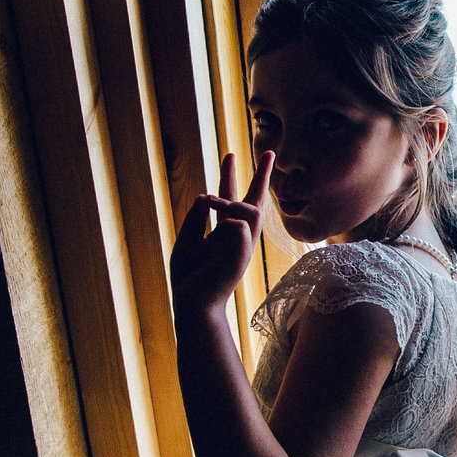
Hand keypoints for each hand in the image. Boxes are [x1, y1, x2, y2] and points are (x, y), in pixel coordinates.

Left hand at [169, 152, 273, 315]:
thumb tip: (206, 197)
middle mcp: (237, 236)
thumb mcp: (186, 240)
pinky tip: (216, 229)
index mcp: (223, 232)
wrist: (195, 305)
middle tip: (269, 151)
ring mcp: (243, 245)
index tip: (231, 155)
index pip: (229, 198)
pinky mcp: (244, 253)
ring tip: (212, 202)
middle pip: (254, 200)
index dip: (230, 175)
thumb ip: (195, 218)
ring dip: (229, 200)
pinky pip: (238, 225)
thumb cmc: (190, 278)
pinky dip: (225, 220)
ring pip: (250, 211)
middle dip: (261, 176)